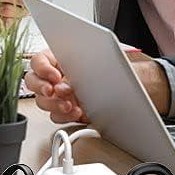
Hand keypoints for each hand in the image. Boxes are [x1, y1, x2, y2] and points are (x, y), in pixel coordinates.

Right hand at [25, 50, 170, 123]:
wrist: (140, 94)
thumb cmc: (124, 73)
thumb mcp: (109, 61)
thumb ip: (89, 63)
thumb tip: (75, 73)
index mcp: (62, 58)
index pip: (39, 60)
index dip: (42, 68)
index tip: (54, 75)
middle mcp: (58, 76)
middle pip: (33, 81)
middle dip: (42, 88)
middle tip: (54, 91)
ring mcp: (62, 95)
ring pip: (42, 101)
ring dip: (53, 104)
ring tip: (69, 104)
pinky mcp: (69, 112)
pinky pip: (56, 117)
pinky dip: (64, 117)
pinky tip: (77, 112)